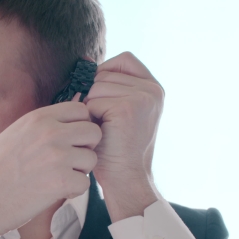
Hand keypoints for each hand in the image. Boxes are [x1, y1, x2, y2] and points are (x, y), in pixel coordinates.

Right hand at [0, 101, 101, 238]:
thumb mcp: (16, 133)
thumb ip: (43, 125)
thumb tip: (72, 120)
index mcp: (39, 118)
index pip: (81, 110)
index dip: (81, 126)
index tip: (71, 141)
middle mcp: (51, 132)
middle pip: (94, 132)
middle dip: (86, 147)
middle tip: (70, 162)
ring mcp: (57, 156)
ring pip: (92, 159)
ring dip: (80, 171)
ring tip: (57, 178)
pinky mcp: (61, 182)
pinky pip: (85, 183)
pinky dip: (73, 191)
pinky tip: (54, 192)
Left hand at [84, 52, 163, 219]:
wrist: (124, 178)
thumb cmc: (114, 147)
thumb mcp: (113, 109)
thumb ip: (105, 84)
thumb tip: (85, 59)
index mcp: (153, 88)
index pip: (123, 60)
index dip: (105, 75)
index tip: (101, 99)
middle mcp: (153, 89)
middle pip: (105, 73)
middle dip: (94, 96)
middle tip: (103, 123)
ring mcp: (143, 97)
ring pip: (96, 86)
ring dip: (90, 108)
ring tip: (103, 129)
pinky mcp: (128, 107)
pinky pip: (93, 101)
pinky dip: (89, 118)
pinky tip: (101, 134)